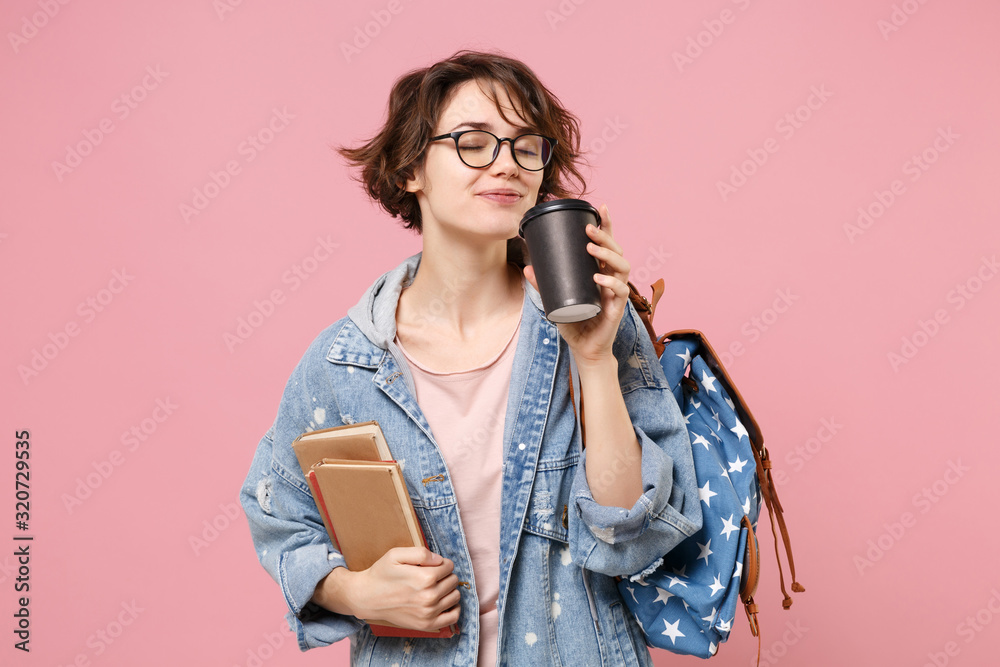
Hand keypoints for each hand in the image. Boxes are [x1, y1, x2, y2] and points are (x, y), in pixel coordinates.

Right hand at [316, 546, 460, 631]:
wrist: (367, 598)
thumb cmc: (381, 574)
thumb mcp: (396, 554)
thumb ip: (421, 553)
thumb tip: (440, 559)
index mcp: (424, 578)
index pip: (449, 566)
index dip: (442, 563)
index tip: (432, 565)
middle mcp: (429, 597)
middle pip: (453, 581)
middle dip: (445, 575)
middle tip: (432, 575)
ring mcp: (428, 613)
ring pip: (455, 597)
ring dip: (449, 590)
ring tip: (436, 587)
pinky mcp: (427, 625)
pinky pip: (453, 617)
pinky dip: (453, 608)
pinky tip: (444, 602)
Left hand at [523, 203, 630, 367]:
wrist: (584, 349)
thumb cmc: (574, 322)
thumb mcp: (555, 300)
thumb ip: (544, 284)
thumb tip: (528, 266)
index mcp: (601, 273)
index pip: (607, 245)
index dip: (607, 226)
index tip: (601, 207)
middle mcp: (611, 280)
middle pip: (617, 251)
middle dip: (605, 236)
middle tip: (588, 228)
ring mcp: (616, 294)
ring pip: (622, 267)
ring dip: (608, 255)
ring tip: (591, 248)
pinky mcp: (616, 309)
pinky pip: (620, 292)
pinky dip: (610, 283)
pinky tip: (598, 278)